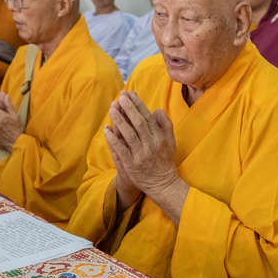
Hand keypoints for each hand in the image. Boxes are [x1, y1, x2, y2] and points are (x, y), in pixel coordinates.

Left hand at [103, 91, 184, 217]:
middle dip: (128, 108)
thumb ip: (165, 124)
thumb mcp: (170, 141)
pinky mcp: (131, 165)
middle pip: (138, 122)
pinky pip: (120, 149)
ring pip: (128, 134)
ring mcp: (141, 155)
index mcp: (160, 137)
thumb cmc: (165, 160)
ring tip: (112, 108)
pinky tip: (106, 129)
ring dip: (119, 120)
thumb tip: (156, 110)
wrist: (163, 184)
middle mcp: (151, 144)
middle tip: (120, 96)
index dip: (138, 104)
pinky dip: (113, 139)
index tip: (130, 94)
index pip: (148, 116)